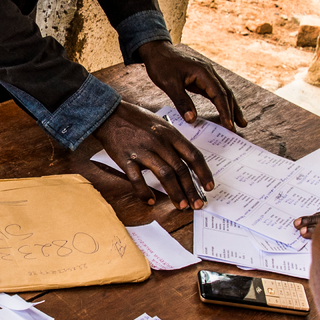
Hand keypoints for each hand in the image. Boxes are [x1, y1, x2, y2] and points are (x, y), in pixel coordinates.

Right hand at [90, 101, 214, 209]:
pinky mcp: (126, 159)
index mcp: (170, 133)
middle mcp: (159, 142)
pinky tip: (151, 201)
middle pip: (181, 169)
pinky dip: (145, 192)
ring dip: (175, 193)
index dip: (203, 173)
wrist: (110, 114)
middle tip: (197, 204)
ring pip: (164, 175)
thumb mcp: (161, 124)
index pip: (193, 155)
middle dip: (191, 189)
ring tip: (181, 205)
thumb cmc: (136, 120)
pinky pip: (138, 179)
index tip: (209, 187)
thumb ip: (174, 141)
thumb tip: (188, 162)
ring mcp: (143, 151)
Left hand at [137, 40, 244, 132]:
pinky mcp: (202, 78)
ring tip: (240, 122)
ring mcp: (207, 75)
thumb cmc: (162, 65)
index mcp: (203, 72)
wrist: (157, 51)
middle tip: (236, 129)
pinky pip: (215, 92)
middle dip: (232, 111)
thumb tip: (192, 119)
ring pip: (223, 92)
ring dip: (231, 107)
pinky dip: (222, 102)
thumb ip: (181, 102)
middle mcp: (209, 72)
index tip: (229, 126)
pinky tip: (225, 112)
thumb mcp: (169, 84)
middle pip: (226, 93)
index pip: (219, 94)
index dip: (225, 111)